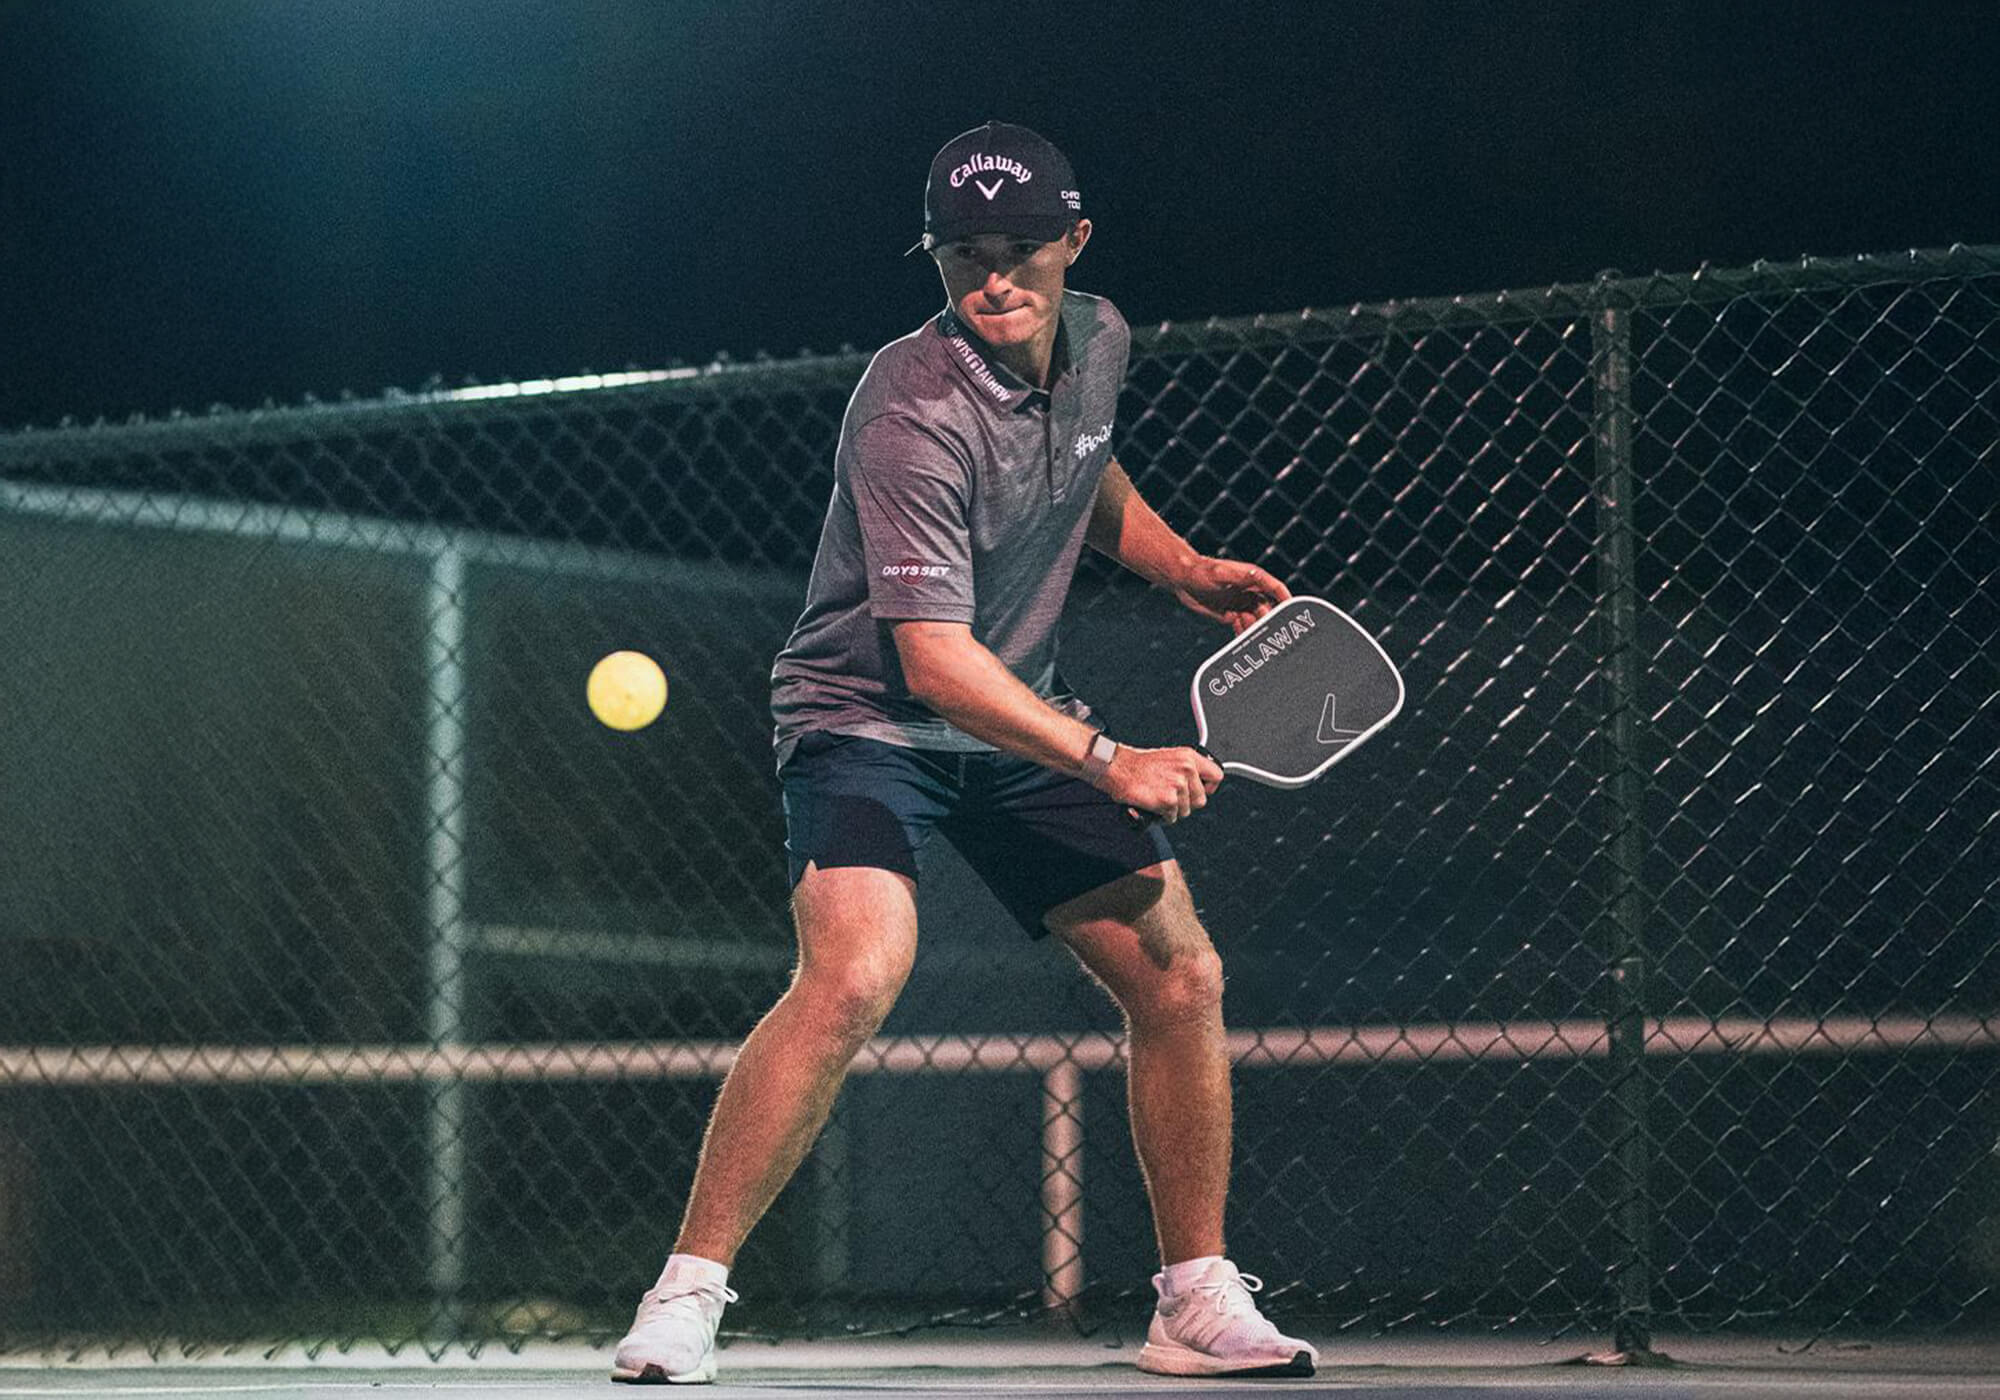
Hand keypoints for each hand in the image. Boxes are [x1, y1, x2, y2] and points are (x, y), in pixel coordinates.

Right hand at [1096, 744, 1223, 823]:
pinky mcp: (1168, 800)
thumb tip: (1196, 783)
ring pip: (1186, 811)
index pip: (1216, 776)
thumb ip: (1185, 769)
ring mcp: (1178, 785)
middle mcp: (1186, 769)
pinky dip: (1162, 816)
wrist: (1118, 768)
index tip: (1200, 791)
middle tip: (1172, 798)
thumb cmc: (1137, 764)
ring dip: (1173, 810)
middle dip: (1187, 803)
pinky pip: (1172, 817)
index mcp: (1188, 757)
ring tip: (1159, 799)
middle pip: (1201, 800)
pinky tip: (1153, 805)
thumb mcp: (1168, 757)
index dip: (1208, 788)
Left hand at [1171, 556, 1291, 633]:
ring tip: (1257, 642)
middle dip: (1270, 622)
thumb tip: (1257, 576)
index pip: (1276, 589)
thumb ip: (1239, 576)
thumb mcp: (1221, 573)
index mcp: (1253, 578)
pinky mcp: (1231, 613)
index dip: (1286, 600)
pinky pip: (1243, 627)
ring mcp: (1241, 603)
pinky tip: (1245, 643)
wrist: (1182, 579)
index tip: (1295, 612)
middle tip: (1272, 637)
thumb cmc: (1201, 571)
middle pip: (1267, 609)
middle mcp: (1250, 591)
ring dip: (1256, 631)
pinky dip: (1244, 635)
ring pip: (1255, 621)